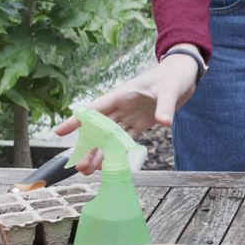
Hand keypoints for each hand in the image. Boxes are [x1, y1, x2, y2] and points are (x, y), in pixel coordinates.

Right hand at [53, 51, 198, 173]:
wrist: (185, 74)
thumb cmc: (174, 75)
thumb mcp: (170, 90)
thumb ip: (165, 107)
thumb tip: (163, 123)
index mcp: (122, 94)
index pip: (95, 109)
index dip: (77, 121)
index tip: (59, 132)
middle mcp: (122, 106)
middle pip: (100, 128)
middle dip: (88, 147)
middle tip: (79, 165)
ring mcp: (131, 114)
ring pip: (111, 136)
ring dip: (101, 152)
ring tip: (90, 170)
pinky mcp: (142, 122)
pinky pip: (127, 138)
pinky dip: (119, 151)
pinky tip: (110, 164)